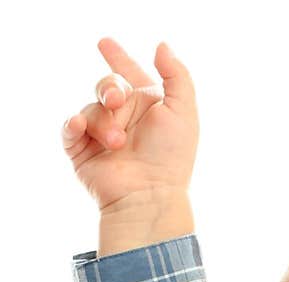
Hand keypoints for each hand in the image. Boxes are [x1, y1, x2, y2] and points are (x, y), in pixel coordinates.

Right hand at [61, 36, 198, 213]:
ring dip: (103, 122)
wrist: (149, 195)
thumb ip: (176, 75)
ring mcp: (103, 137)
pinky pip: (70, 129)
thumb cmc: (171, 158)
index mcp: (149, 108)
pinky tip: (81, 127)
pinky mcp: (83, 153)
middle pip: (106, 86)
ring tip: (118, 144)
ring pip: (90, 108)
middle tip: (117, 103)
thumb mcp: (183, 111)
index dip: (118, 58)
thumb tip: (161, 46)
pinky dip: (74, 125)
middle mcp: (125, 121)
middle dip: (109, 89)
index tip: (105, 44)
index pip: (130, 75)